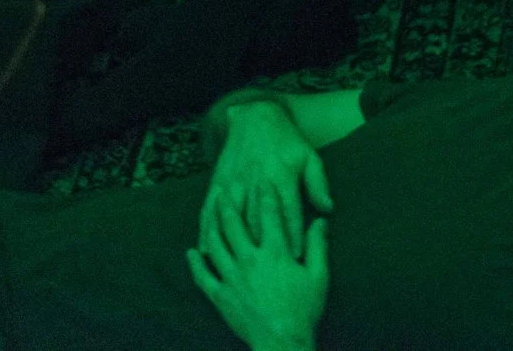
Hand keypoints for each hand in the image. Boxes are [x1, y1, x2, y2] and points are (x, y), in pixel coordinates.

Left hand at [187, 194, 328, 350]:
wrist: (281, 342)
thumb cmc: (303, 310)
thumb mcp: (318, 275)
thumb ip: (318, 245)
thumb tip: (320, 220)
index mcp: (275, 253)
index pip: (269, 215)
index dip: (265, 194)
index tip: (261, 178)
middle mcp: (250, 260)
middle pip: (236, 224)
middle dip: (230, 203)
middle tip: (225, 187)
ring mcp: (232, 278)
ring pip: (217, 244)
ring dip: (213, 224)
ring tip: (210, 210)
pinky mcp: (221, 296)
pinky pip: (204, 276)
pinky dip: (196, 263)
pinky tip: (192, 252)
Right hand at [200, 100, 332, 264]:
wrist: (255, 117)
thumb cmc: (287, 141)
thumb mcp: (309, 156)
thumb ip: (319, 183)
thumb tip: (328, 210)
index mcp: (282, 175)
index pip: (289, 212)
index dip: (292, 236)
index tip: (295, 258)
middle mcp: (256, 181)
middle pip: (259, 220)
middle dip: (263, 247)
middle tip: (266, 271)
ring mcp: (235, 183)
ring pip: (233, 219)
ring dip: (234, 244)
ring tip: (235, 268)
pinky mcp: (218, 183)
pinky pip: (210, 210)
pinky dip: (207, 231)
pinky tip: (205, 251)